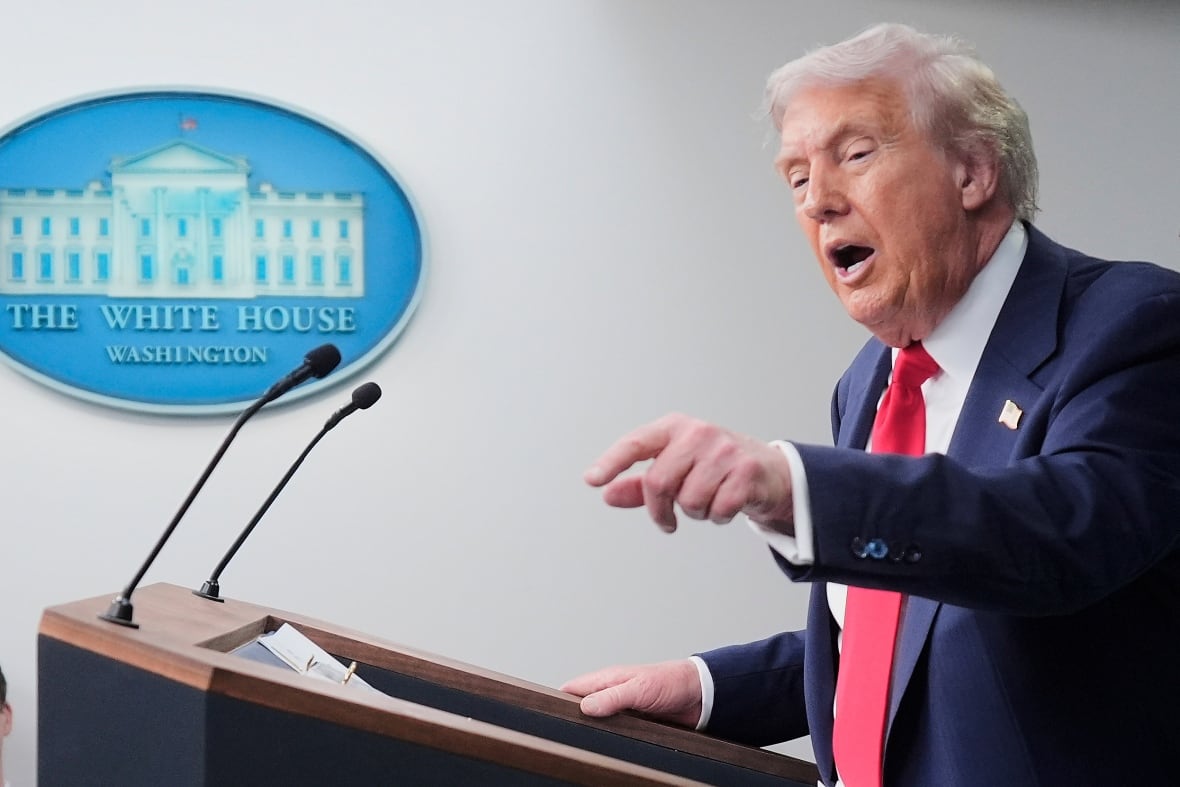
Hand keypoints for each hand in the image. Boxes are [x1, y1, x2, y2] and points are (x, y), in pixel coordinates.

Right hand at [560, 659, 703, 727]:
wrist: (699, 695)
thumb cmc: (672, 681)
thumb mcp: (639, 688)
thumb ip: (611, 697)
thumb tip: (585, 707)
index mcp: (608, 679)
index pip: (573, 688)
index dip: (560, 699)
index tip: (551, 713)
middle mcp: (612, 693)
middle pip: (582, 706)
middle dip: (575, 718)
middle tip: (569, 732)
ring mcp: (622, 708)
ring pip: (598, 720)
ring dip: (594, 728)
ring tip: (588, 739)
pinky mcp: (633, 722)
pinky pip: (615, 730)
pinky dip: (611, 735)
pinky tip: (611, 741)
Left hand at [584, 413, 794, 533]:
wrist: (768, 471)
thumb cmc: (714, 468)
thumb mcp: (675, 469)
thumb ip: (640, 485)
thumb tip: (607, 494)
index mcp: (674, 428)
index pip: (636, 443)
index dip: (612, 462)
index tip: (592, 479)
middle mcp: (698, 433)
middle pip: (659, 482)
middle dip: (660, 510)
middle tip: (667, 520)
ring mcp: (724, 450)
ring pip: (689, 501)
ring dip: (695, 513)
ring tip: (707, 501)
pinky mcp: (746, 471)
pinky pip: (717, 510)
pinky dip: (718, 517)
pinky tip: (726, 505)